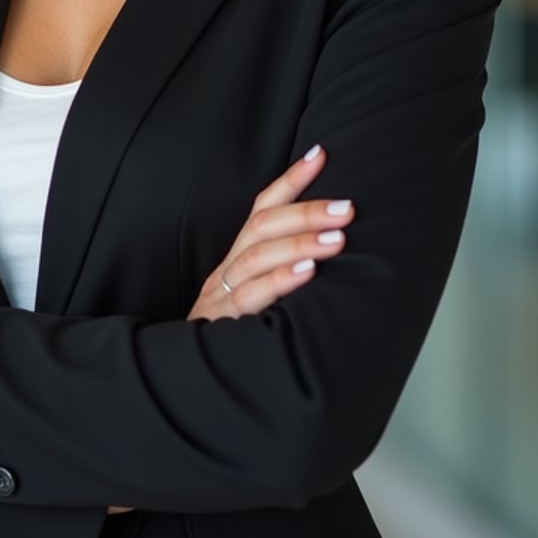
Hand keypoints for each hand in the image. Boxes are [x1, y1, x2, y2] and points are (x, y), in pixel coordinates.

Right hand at [187, 145, 353, 321]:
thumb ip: (282, 271)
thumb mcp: (257, 295)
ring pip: (257, 256)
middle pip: (262, 226)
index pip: (262, 207)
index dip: (291, 180)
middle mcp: (228, 268)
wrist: (191, 383)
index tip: (321, 155)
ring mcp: (221, 294)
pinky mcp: (221, 322)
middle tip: (346, 207)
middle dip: (305, 211)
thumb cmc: (235, 334)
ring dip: (300, 243)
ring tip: (337, 237)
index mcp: (238, 257)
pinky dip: (279, 281)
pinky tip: (307, 274)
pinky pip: (250, 297)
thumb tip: (333, 243)